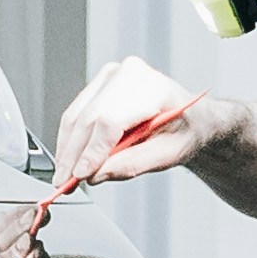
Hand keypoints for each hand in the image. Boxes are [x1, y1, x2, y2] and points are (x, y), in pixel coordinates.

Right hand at [56, 65, 225, 187]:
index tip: (81, 176)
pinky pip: (75, 113)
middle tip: (65, 183)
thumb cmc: (186, 131)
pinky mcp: (99, 86)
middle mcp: (128, 74)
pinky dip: (70, 140)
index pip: (111, 119)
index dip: (93, 150)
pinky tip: (69, 160)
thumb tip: (96, 175)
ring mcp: (111, 77)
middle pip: (88, 118)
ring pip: (76, 115)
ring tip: (64, 176)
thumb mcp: (169, 154)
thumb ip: (133, 164)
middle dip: (73, 155)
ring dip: (66, 149)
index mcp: (152, 87)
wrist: (192, 117)